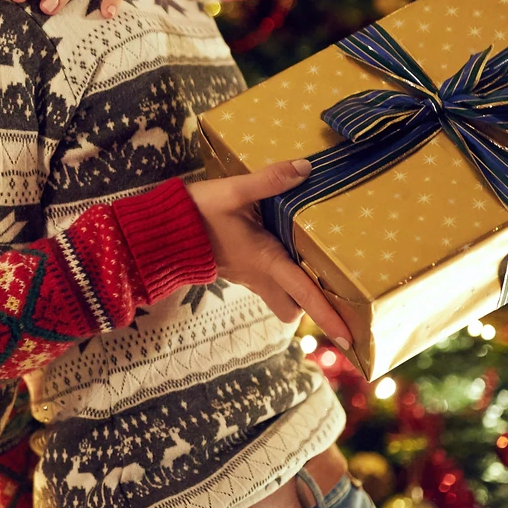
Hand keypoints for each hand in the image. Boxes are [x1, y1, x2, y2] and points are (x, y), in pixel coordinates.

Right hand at [187, 159, 354, 351]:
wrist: (158, 232)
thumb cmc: (195, 214)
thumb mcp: (231, 191)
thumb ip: (268, 181)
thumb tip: (304, 169)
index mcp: (265, 261)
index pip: (304, 293)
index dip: (328, 315)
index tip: (349, 338)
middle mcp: (258, 276)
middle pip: (291, 309)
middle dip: (309, 306)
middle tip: (330, 291)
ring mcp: (245, 277)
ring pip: (277, 298)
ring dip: (293, 293)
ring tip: (311, 270)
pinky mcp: (235, 270)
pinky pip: (264, 284)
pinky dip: (277, 278)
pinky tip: (279, 251)